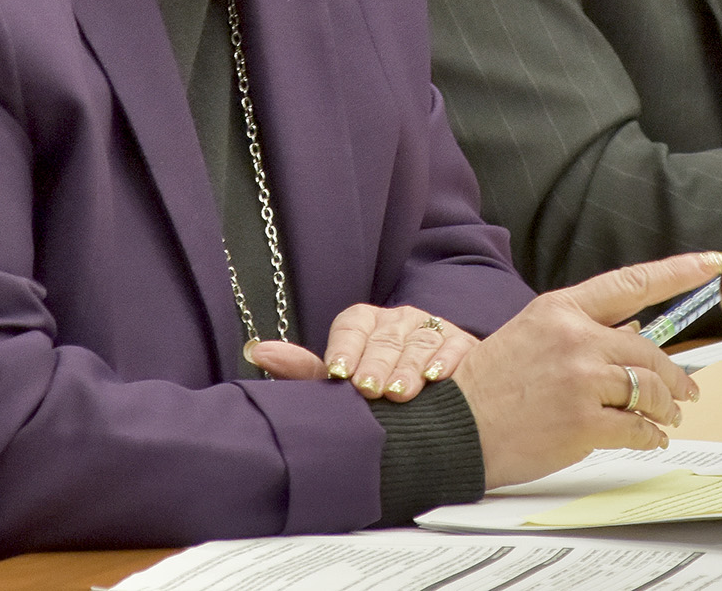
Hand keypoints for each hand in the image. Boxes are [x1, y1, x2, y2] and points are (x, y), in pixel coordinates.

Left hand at [245, 304, 477, 400]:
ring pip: (418, 344)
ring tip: (401, 393)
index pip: (353, 325)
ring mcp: (431, 330)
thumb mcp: (342, 379)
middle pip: (385, 338)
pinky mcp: (462, 344)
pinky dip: (445, 363)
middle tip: (369, 389)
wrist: (430, 401)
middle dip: (376, 365)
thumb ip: (305, 369)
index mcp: (366, 324)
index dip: (345, 348)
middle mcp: (399, 321)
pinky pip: (455, 347)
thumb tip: (259, 352)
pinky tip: (437, 379)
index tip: (338, 373)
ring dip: (409, 368)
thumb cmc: (376, 389)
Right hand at [454, 251, 721, 489]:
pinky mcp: (582, 422)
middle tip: (688, 390)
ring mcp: (580, 380)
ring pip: (649, 388)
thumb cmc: (486, 385)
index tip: (710, 264)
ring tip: (669, 416)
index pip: (630, 283)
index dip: (677, 272)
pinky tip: (650, 438)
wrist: (453, 427)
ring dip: (666, 407)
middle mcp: (575, 338)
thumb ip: (579, 331)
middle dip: (676, 374)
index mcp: (560, 309)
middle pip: (649, 350)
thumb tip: (632, 335)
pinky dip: (650, 435)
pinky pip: (636, 427)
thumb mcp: (530, 335)